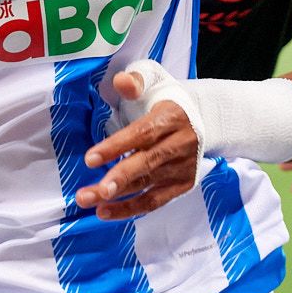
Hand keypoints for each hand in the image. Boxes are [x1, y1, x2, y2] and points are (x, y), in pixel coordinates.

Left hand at [77, 68, 202, 220]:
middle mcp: (179, 145)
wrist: (202, 119)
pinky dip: (130, 209)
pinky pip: (155, 201)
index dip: (116, 147)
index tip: (90, 159)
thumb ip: (136, 80)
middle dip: (118, 179)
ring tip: (88, 202)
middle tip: (91, 192)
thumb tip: (121, 83)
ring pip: (147, 185)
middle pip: (146, 164)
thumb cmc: (165, 101)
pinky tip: (106, 212)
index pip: (142, 134)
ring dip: (117, 198)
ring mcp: (182, 167)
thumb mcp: (154, 80)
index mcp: (171, 117)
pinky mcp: (182, 184)